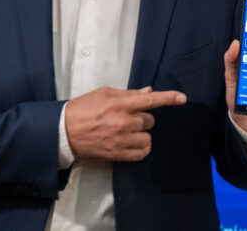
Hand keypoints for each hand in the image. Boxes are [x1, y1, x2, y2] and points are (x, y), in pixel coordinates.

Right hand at [64, 86, 185, 160]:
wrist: (64, 131)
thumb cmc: (83, 108)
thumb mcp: (104, 93)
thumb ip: (128, 94)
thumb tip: (147, 92)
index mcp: (120, 104)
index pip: (150, 100)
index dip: (168, 98)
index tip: (182, 98)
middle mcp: (123, 122)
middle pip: (150, 120)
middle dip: (142, 118)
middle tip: (127, 117)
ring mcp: (121, 140)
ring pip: (147, 137)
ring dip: (141, 134)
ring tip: (128, 131)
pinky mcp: (117, 154)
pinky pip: (142, 153)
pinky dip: (141, 147)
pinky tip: (133, 142)